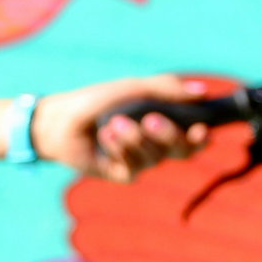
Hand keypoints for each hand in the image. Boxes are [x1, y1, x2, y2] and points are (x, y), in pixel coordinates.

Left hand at [33, 75, 213, 182]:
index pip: (193, 136)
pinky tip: (104, 136)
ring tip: (113, 123)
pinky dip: (119, 148)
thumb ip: (165, 88)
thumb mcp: (132, 88)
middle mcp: (156, 144)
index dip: (201, 137)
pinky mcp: (123, 174)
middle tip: (150, 120)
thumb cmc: (97, 100)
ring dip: (134, 138)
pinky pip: (133, 166)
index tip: (200, 129)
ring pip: (155, 157)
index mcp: (164, 123)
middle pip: (181, 150)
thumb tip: (202, 91)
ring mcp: (140, 161)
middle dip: (168, 135)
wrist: (59, 119)